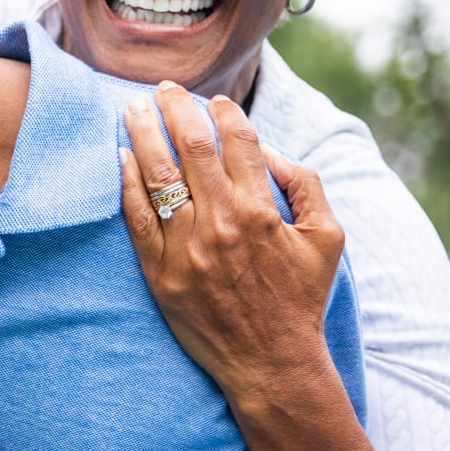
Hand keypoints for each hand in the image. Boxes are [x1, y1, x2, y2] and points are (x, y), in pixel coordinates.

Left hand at [118, 82, 344, 397]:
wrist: (271, 362)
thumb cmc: (301, 299)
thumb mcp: (328, 239)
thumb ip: (306, 186)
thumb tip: (271, 151)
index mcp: (261, 210)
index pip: (238, 141)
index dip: (224, 113)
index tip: (213, 100)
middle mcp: (222, 223)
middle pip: (192, 146)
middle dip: (175, 108)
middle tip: (163, 87)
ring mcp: (187, 248)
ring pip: (158, 175)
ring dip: (143, 133)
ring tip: (131, 108)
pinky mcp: (161, 272)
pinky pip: (137, 218)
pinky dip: (127, 183)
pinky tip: (122, 156)